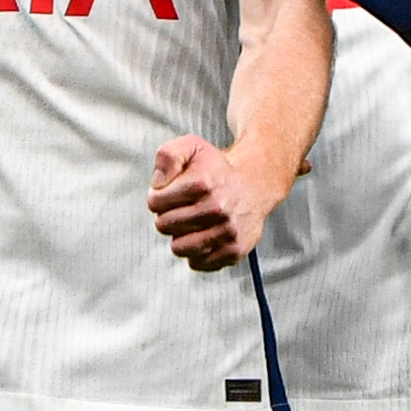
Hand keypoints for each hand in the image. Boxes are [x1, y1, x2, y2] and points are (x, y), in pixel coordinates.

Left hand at [150, 133, 278, 270]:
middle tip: (182, 208)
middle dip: (167, 216)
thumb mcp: (191, 147)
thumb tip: (158, 185)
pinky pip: (198, 263)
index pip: (155, 203)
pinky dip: (196, 253)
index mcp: (202, 183)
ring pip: (179, 248)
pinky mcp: (234, 250)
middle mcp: (217, 208)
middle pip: (165, 226)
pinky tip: (204, 236)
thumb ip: (168, 156)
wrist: (255, 183)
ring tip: (192, 223)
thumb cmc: (216, 168)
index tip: (170, 194)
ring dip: (180, 236)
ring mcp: (227, 232)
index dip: (157, 197)